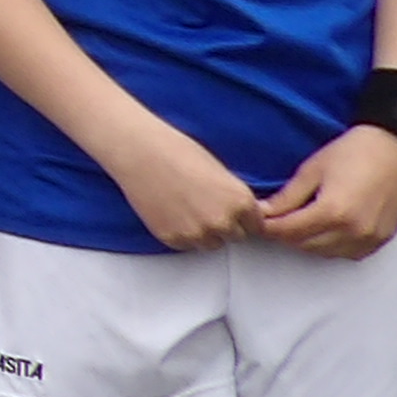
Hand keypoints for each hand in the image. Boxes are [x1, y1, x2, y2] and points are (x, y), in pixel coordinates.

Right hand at [109, 117, 262, 251]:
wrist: (140, 152)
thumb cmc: (177, 151)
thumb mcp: (219, 171)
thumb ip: (234, 197)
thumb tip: (241, 213)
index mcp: (241, 202)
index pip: (255, 225)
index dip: (242, 217)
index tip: (230, 210)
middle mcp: (223, 222)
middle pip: (234, 237)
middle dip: (224, 225)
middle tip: (204, 205)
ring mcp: (198, 233)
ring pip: (210, 243)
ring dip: (203, 232)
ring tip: (186, 207)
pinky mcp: (173, 238)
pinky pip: (186, 244)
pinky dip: (181, 232)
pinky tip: (171, 210)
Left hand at [256, 124, 396, 258]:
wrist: (396, 149)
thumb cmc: (355, 152)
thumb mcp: (313, 170)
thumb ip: (288, 197)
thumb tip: (265, 212)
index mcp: (333, 212)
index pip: (289, 232)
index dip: (268, 227)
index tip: (257, 220)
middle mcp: (353, 232)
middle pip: (305, 245)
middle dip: (286, 234)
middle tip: (276, 219)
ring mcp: (369, 239)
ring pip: (325, 253)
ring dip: (308, 241)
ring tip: (300, 221)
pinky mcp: (381, 240)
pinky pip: (348, 253)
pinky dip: (332, 246)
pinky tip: (325, 229)